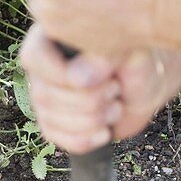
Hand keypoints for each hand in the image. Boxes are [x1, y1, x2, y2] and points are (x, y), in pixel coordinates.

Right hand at [20, 24, 180, 153]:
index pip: (35, 58)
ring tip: (114, 104)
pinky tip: (105, 130)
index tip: (106, 76)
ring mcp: (45, 100)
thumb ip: (103, 58)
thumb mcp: (127, 53)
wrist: (145, 89)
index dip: (65, 75)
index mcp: (52, 39)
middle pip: (47, 96)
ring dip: (95, 120)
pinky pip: (64, 141)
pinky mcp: (55, 126)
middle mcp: (42, 70)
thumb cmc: (136, 62)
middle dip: (93, 100)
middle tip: (116, 88)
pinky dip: (89, 140)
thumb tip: (76, 79)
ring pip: (55, 121)